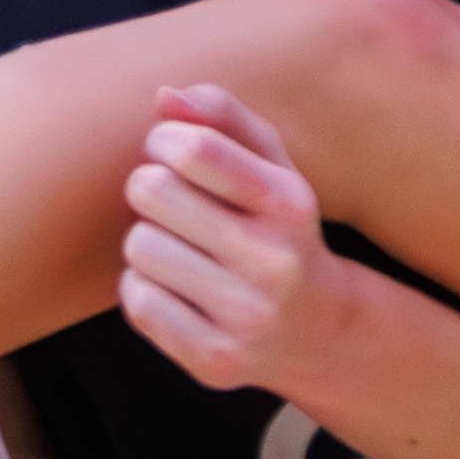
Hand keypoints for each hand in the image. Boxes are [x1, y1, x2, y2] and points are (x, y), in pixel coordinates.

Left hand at [117, 86, 364, 390]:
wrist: (321, 331)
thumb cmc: (280, 231)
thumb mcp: (273, 166)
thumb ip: (223, 117)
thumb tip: (163, 98)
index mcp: (289, 203)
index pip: (193, 148)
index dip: (163, 140)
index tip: (171, 152)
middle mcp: (274, 262)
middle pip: (151, 191)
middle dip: (151, 189)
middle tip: (171, 205)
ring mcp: (246, 317)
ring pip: (138, 247)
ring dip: (147, 243)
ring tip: (180, 251)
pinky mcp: (216, 360)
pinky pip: (137, 301)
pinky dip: (144, 289)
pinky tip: (176, 291)